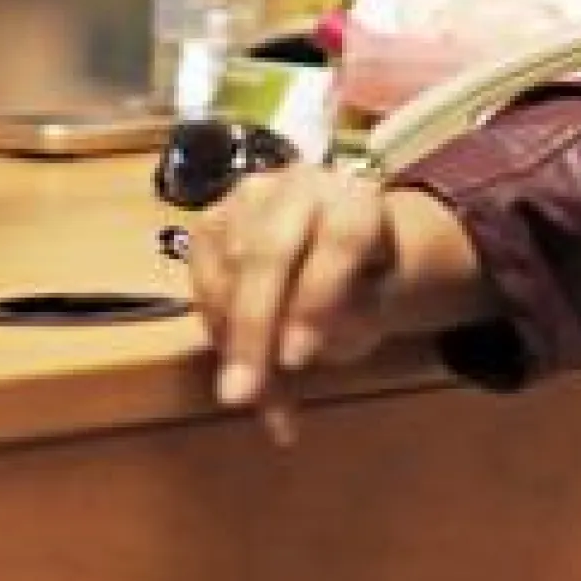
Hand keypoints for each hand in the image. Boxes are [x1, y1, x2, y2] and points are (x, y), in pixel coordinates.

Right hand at [182, 163, 407, 442]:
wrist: (338, 239)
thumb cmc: (366, 278)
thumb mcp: (380, 303)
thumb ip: (349, 321)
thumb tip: (287, 354)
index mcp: (357, 197)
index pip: (339, 242)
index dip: (316, 302)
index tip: (297, 361)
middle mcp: (299, 184)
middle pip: (268, 254)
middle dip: (252, 329)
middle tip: (240, 394)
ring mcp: (246, 198)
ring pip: (227, 272)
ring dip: (231, 342)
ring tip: (248, 395)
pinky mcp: (209, 221)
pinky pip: (200, 283)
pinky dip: (215, 332)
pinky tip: (235, 361)